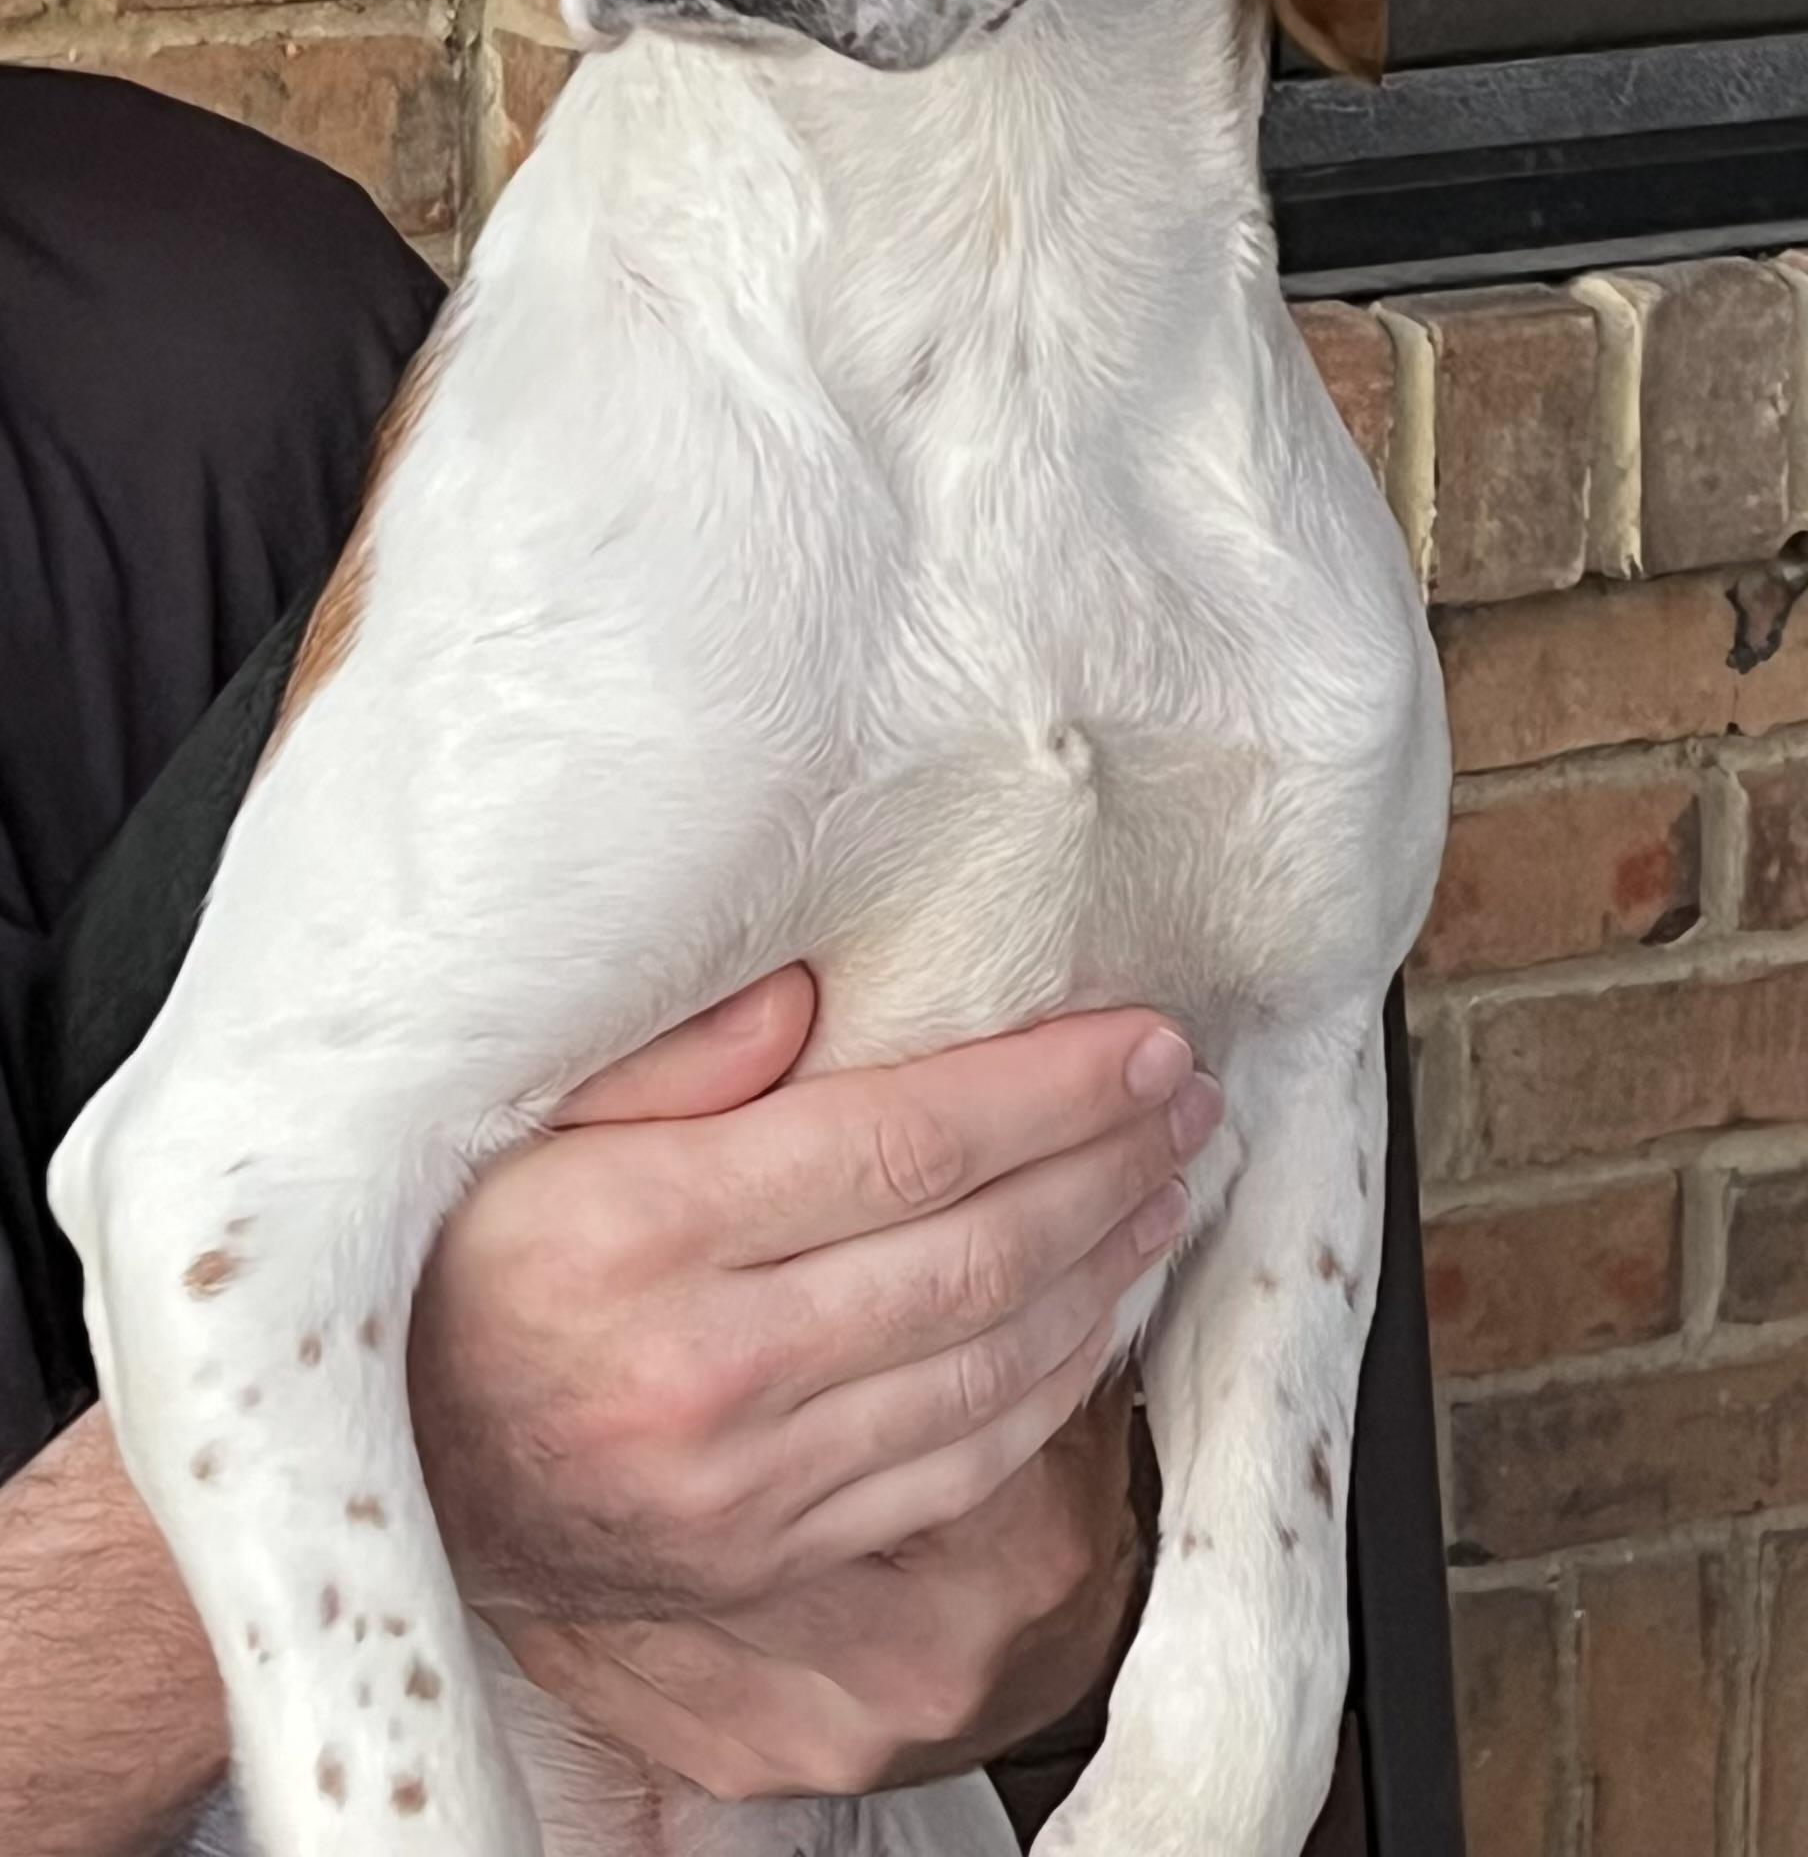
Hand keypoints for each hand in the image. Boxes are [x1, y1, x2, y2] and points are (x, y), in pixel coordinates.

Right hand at [411, 973, 1217, 1780]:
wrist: (385, 1466)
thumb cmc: (459, 1259)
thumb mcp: (525, 1118)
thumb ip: (673, 1053)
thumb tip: (814, 984)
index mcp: (638, 1231)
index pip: (901, 1143)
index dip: (1046, 1088)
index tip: (1139, 1039)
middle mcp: (700, 1369)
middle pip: (969, 1254)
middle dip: (1107, 1162)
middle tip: (1186, 1095)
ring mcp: (741, 1486)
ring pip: (985, 1365)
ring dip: (1104, 1265)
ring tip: (1167, 1180)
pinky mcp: (768, 1558)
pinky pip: (955, 1464)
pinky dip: (1052, 1383)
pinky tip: (1097, 1308)